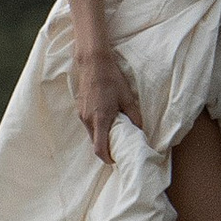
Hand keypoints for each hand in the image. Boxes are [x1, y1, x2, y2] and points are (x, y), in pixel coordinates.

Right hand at [72, 42, 144, 162]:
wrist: (93, 62)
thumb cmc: (111, 78)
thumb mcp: (127, 97)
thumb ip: (134, 116)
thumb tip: (140, 129)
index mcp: (100, 119)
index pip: (99, 149)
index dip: (108, 158)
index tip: (116, 158)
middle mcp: (88, 119)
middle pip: (95, 143)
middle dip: (106, 147)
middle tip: (119, 143)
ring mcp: (82, 114)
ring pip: (91, 133)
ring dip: (101, 136)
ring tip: (114, 127)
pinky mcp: (79, 108)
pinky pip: (88, 124)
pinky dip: (97, 126)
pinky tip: (106, 116)